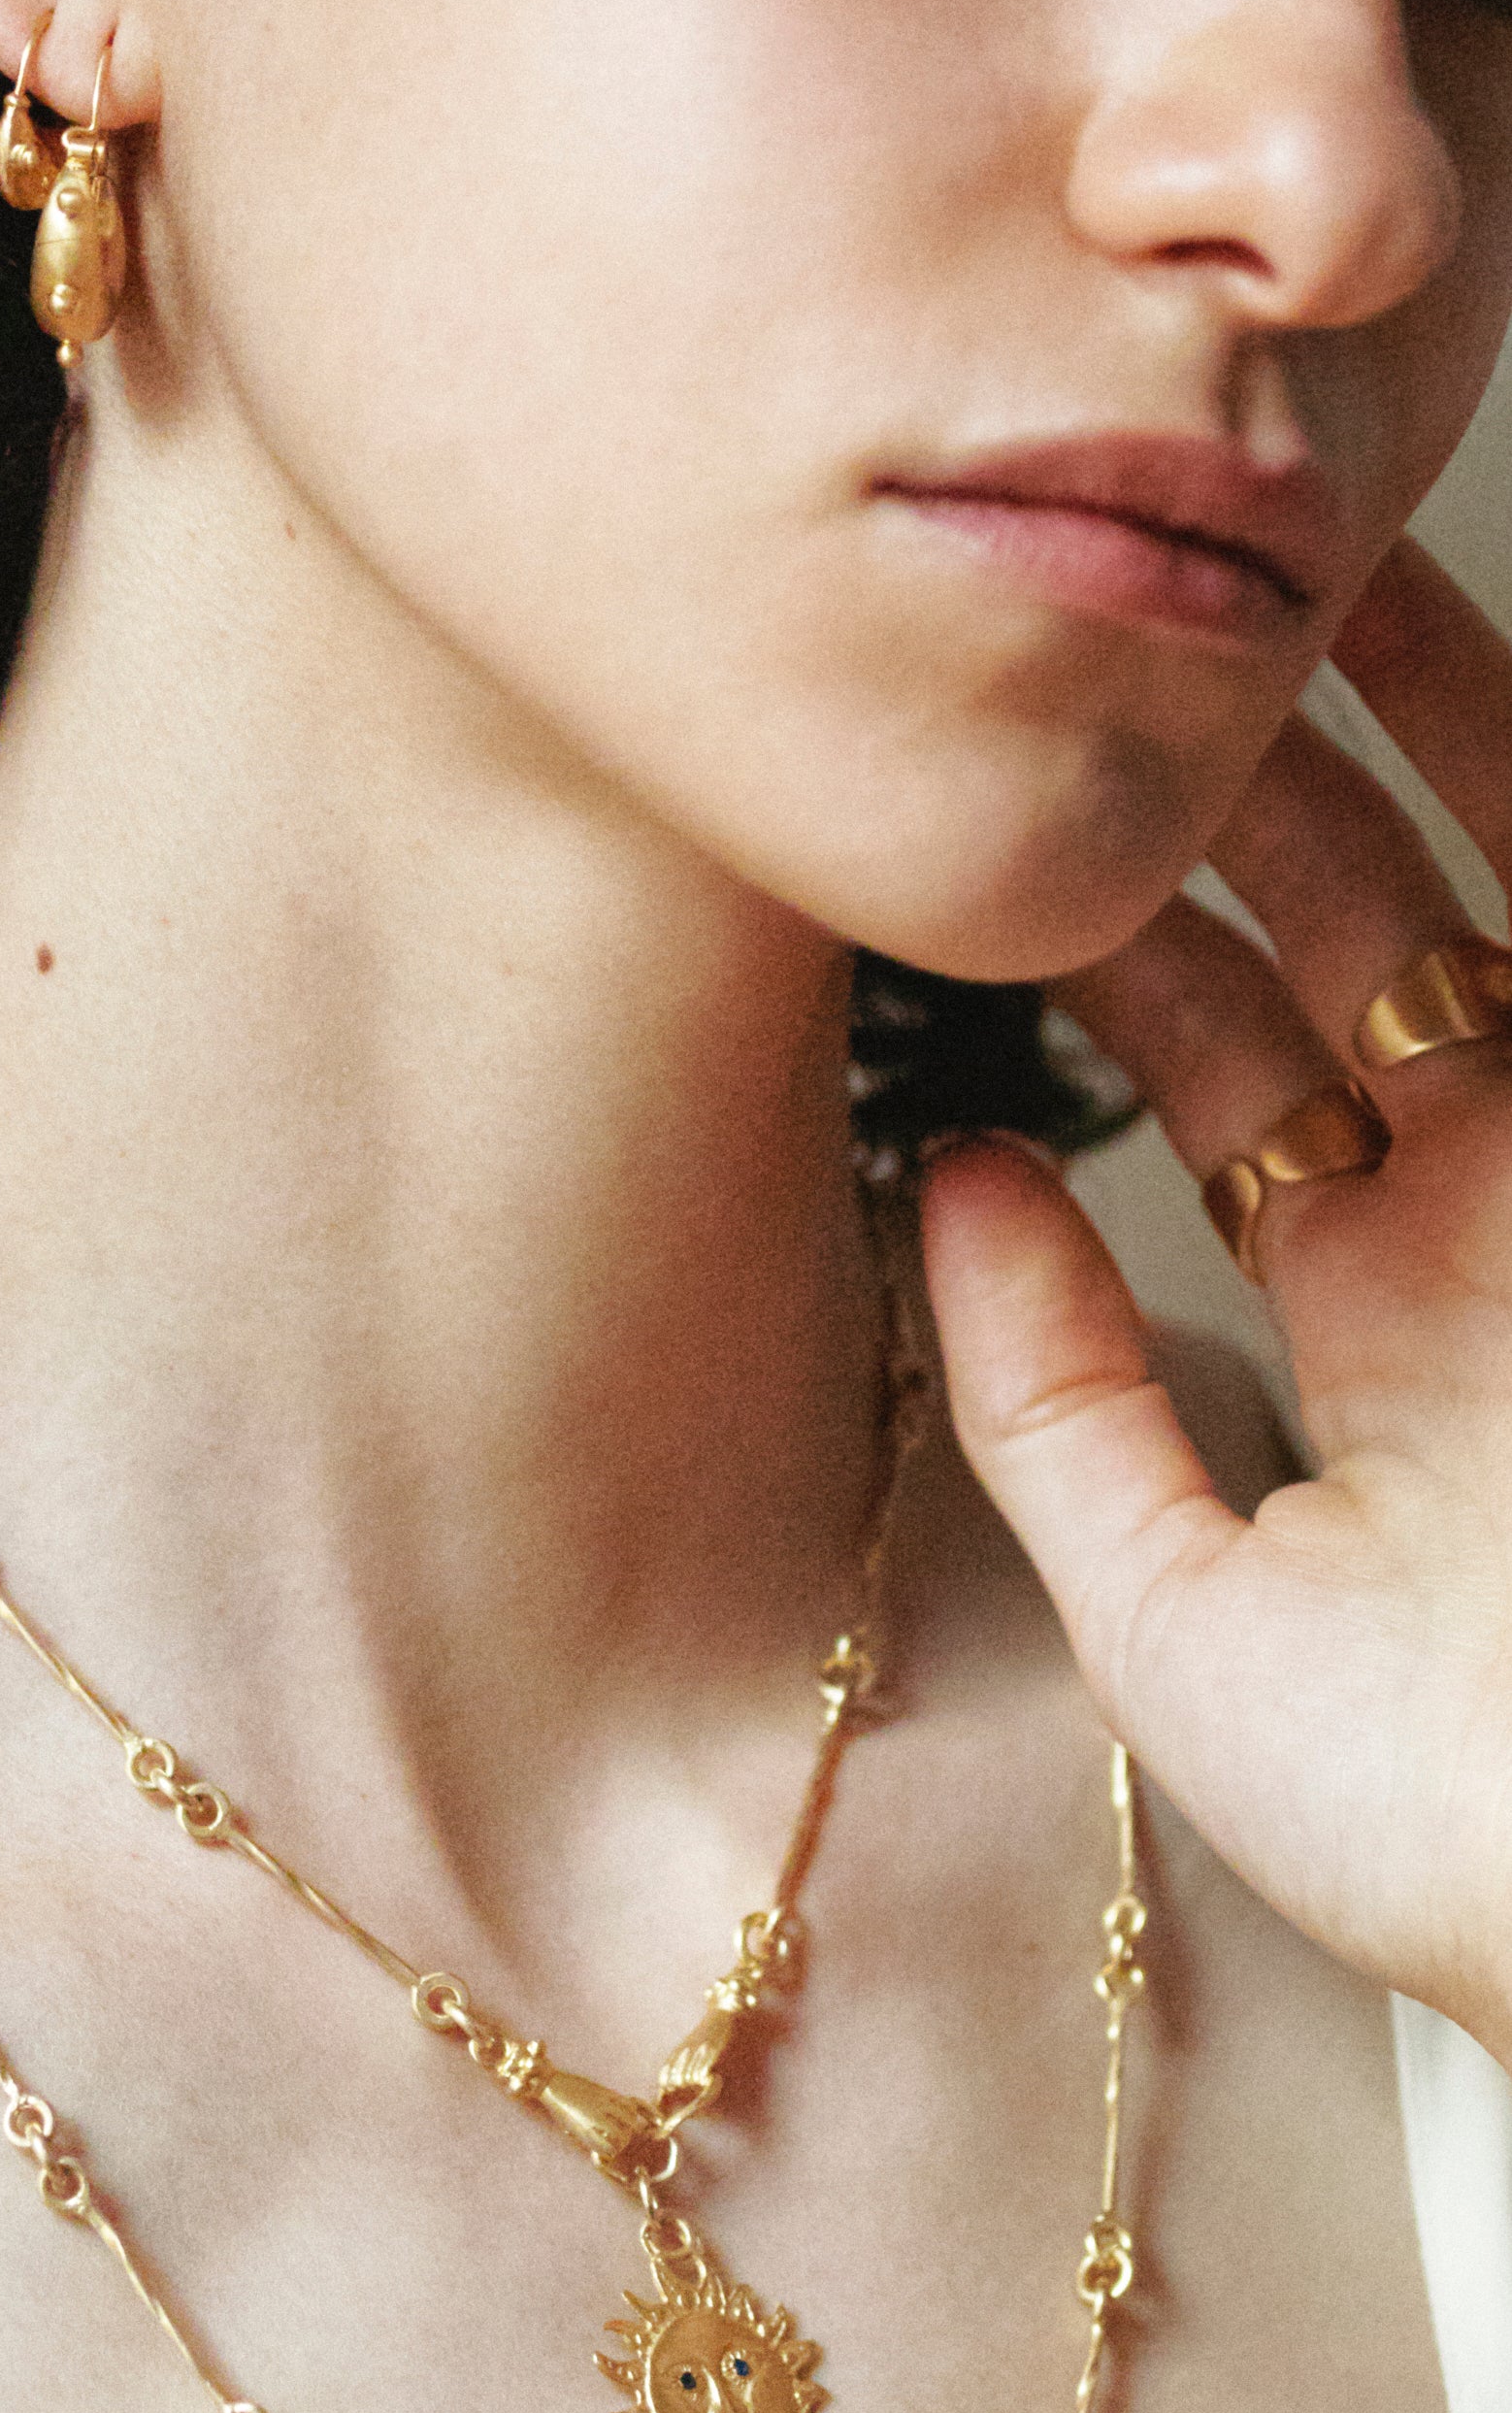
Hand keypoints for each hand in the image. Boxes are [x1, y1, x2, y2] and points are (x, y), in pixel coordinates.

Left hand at [922, 536, 1511, 2056]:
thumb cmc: (1469, 1834)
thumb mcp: (1189, 1628)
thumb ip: (1058, 1410)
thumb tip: (952, 1175)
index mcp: (1390, 1324)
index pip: (1239, 1078)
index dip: (1127, 947)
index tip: (1000, 827)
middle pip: (1378, 944)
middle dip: (1254, 797)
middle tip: (1122, 648)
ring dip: (1426, 733)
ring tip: (1296, 577)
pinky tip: (1452, 642)